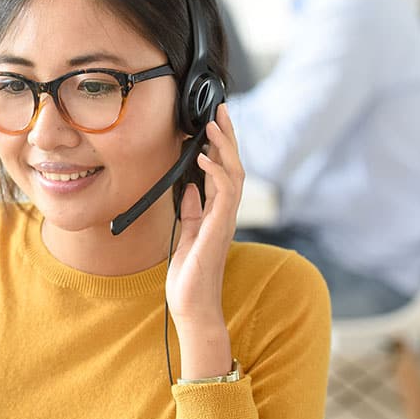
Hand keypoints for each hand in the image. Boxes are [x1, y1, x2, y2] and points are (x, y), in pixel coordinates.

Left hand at [165, 104, 243, 378]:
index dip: (220, 146)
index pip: (224, 172)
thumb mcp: (185, 236)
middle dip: (227, 137)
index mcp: (217, 214)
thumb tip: (190, 190)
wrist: (192, 307)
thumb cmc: (189, 277)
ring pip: (234, 175)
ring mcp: (224, 221)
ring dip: (223, 148)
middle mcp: (225, 214)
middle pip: (234, 166)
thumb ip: (191, 213)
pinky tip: (202, 158)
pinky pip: (223, 195)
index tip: (212, 122)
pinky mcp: (218, 230)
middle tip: (219, 110)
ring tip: (211, 125)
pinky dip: (215, 173)